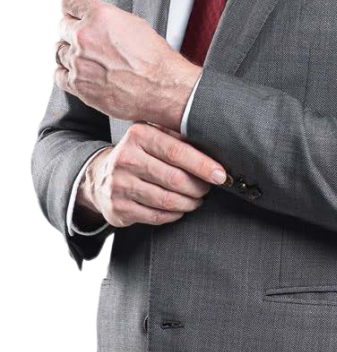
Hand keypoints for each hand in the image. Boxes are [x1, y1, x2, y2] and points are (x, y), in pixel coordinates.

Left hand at [53, 0, 200, 130]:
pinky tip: (74, 71)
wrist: (162, 88)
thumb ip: (104, 12)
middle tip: (84, 37)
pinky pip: (58, 75)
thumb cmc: (154, 57)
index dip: (71, 6)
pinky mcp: (78, 85)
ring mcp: (78, 62)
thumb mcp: (133, 23)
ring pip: (58, 51)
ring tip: (82, 56)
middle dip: (71, 29)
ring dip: (67, 51)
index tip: (73, 10)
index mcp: (98, 16)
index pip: (68, 2)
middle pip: (61, 26)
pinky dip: (64, 72)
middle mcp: (84, 37)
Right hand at [79, 122, 227, 228]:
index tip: (220, 175)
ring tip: (197, 199)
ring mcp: (120, 185)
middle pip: (175, 178)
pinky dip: (175, 214)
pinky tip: (180, 208)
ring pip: (167, 200)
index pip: (177, 151)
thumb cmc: (139, 154)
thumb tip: (215, 144)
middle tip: (207, 188)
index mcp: (139, 135)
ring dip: (190, 202)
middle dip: (198, 187)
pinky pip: (157, 216)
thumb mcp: (154, 135)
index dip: (202, 165)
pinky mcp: (119, 207)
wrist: (101, 176)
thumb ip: (179, 136)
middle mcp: (126, 158)